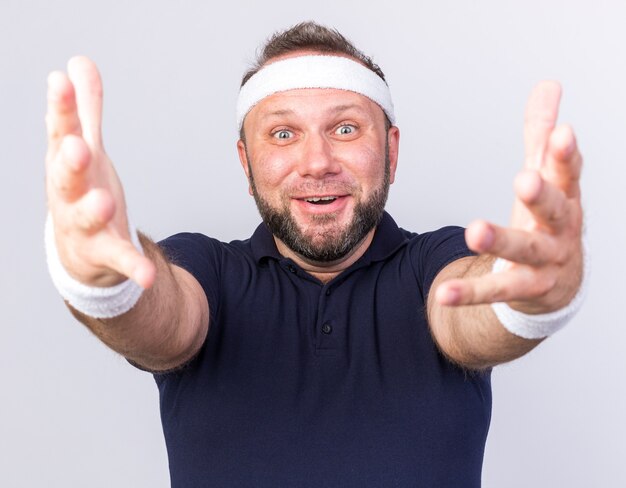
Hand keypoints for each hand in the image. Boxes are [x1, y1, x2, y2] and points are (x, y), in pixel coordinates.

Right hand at [45, 56, 154, 287]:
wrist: (77, 250)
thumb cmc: (80, 191)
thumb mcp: (83, 148)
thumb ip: (84, 109)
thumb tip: (79, 62)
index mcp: (65, 165)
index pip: (61, 132)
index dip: (61, 109)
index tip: (60, 81)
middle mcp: (69, 195)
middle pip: (65, 177)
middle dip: (69, 161)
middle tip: (77, 146)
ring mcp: (85, 227)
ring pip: (86, 218)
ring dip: (94, 209)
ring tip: (104, 200)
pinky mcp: (106, 254)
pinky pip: (119, 260)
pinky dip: (132, 267)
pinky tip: (147, 275)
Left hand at [436, 81, 583, 312]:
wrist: (559, 281)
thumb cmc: (549, 220)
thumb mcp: (548, 177)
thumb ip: (541, 135)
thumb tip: (548, 85)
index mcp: (565, 197)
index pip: (568, 172)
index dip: (565, 153)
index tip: (562, 132)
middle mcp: (560, 229)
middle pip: (555, 211)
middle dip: (541, 195)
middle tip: (523, 179)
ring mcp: (546, 261)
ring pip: (526, 251)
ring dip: (502, 241)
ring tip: (475, 230)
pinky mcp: (526, 288)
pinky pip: (497, 290)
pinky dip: (471, 292)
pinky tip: (443, 293)